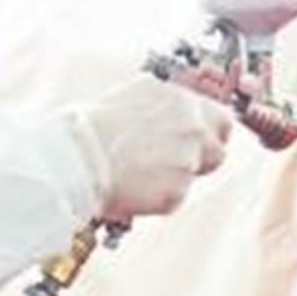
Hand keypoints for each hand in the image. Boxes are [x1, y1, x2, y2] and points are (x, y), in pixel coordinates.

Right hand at [72, 77, 230, 220]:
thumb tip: (176, 115)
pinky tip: (134, 186)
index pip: (221, 119)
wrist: (76, 158)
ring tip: (140, 173)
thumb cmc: (92, 127)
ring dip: (174, 178)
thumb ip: (166, 107)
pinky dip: (158, 198)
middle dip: (200, 159)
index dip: (209, 133)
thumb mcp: (134, 97)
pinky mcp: (176, 193)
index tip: (199, 141)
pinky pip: (176, 199)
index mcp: (181, 100)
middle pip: (218, 152)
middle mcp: (192, 128)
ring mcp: (187, 162)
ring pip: (194, 177)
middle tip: (171, 163)